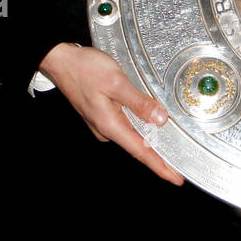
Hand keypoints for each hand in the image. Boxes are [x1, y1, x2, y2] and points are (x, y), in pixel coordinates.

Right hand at [39, 43, 183, 185]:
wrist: (61, 62)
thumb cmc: (85, 69)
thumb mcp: (116, 82)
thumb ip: (139, 102)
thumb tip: (159, 119)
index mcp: (110, 125)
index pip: (141, 151)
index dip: (160, 166)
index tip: (175, 178)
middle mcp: (106, 129)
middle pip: (138, 146)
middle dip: (159, 155)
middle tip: (179, 165)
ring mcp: (102, 123)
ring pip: (132, 134)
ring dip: (150, 139)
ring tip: (169, 145)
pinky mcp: (101, 115)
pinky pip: (125, 124)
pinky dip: (139, 126)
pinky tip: (149, 123)